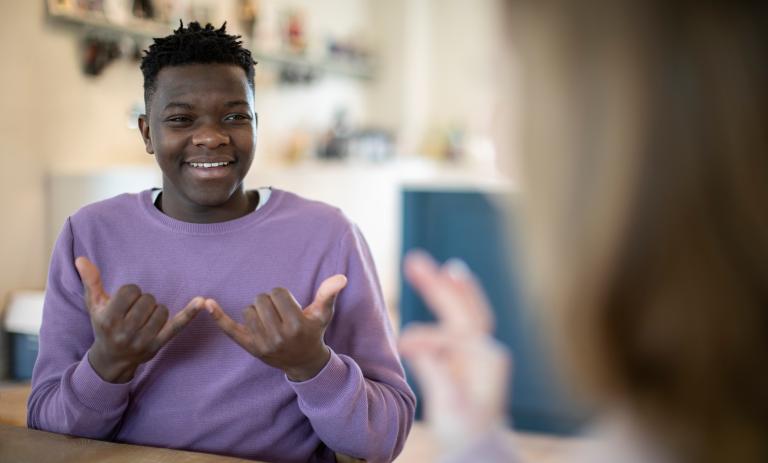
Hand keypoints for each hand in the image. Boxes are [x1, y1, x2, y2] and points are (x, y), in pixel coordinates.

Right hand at [75, 256, 204, 382]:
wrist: (111, 360)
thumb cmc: (103, 326)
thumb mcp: (94, 305)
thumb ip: (90, 281)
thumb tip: (81, 259)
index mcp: (108, 319)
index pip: (130, 291)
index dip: (131, 292)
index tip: (126, 301)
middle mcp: (125, 332)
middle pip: (147, 300)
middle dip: (143, 301)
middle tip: (135, 311)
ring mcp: (143, 340)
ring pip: (161, 310)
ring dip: (156, 310)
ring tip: (144, 318)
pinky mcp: (159, 345)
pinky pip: (177, 325)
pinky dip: (190, 313)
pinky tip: (202, 301)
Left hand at [205, 275, 347, 380]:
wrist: (303, 362)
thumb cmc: (313, 332)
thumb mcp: (323, 314)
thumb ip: (329, 294)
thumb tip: (341, 277)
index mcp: (296, 325)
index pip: (278, 293)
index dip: (282, 295)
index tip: (289, 306)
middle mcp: (279, 336)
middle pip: (262, 299)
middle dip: (270, 302)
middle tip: (279, 314)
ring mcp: (262, 343)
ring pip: (249, 310)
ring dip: (257, 311)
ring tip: (270, 321)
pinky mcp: (249, 347)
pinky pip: (230, 329)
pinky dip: (218, 316)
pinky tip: (206, 303)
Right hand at [399, 251, 509, 452]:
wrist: (479, 444)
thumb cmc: (463, 428)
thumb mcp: (448, 403)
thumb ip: (434, 370)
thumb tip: (412, 342)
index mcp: (485, 358)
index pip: (452, 333)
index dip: (425, 337)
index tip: (402, 344)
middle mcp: (486, 349)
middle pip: (462, 308)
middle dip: (438, 284)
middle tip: (415, 261)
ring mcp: (482, 350)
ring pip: (465, 310)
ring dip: (448, 287)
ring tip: (436, 266)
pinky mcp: (473, 354)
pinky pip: (462, 320)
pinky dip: (454, 299)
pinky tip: (449, 284)